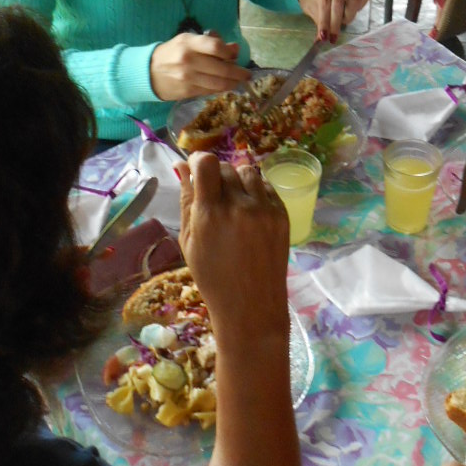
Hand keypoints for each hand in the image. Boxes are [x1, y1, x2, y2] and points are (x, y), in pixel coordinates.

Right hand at [149, 32, 250, 101]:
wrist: (148, 72)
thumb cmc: (172, 52)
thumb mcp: (188, 40)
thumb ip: (211, 42)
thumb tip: (235, 48)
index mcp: (189, 43)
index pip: (215, 47)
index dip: (229, 52)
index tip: (235, 55)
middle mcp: (189, 60)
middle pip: (221, 68)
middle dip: (238, 72)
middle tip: (247, 74)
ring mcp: (188, 78)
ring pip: (218, 83)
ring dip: (233, 83)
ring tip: (239, 81)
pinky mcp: (188, 92)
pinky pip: (210, 91)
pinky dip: (220, 89)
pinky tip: (225, 86)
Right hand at [178, 152, 289, 344]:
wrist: (251, 306)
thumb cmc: (212, 277)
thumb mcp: (189, 242)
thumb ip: (186, 201)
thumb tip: (182, 168)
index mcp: (211, 214)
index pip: (207, 163)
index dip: (198, 160)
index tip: (196, 166)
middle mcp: (240, 206)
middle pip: (226, 167)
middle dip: (216, 176)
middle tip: (213, 194)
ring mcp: (265, 210)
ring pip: (248, 172)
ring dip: (238, 181)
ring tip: (233, 202)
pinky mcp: (282, 215)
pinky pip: (267, 187)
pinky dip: (256, 192)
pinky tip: (249, 211)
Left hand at [296, 0, 369, 41]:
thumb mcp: (310, 3)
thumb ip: (318, 18)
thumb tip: (323, 37)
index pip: (325, 3)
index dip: (325, 22)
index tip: (324, 37)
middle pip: (339, 4)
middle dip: (335, 25)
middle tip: (332, 39)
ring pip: (353, 4)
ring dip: (347, 17)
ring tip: (340, 20)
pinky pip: (362, 0)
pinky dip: (356, 9)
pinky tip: (347, 8)